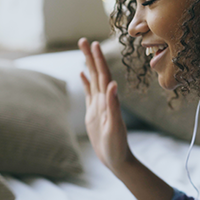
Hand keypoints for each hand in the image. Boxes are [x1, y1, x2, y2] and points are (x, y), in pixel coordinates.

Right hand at [78, 38, 133, 170]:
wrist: (116, 158)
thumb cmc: (117, 145)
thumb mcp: (114, 126)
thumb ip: (114, 106)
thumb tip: (112, 85)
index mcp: (108, 100)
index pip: (103, 75)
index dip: (98, 60)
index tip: (94, 44)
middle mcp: (104, 99)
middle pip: (96, 73)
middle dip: (90, 56)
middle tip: (83, 40)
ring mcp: (98, 105)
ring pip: (92, 80)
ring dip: (88, 65)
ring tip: (83, 51)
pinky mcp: (93, 112)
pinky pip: (89, 93)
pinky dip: (86, 82)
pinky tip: (82, 74)